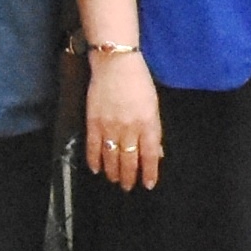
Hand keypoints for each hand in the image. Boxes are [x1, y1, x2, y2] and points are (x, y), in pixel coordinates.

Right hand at [85, 50, 165, 188]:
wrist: (115, 63)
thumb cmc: (139, 81)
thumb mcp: (154, 105)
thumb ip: (154, 130)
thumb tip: (157, 152)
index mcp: (148, 124)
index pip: (150, 156)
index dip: (149, 173)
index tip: (149, 184)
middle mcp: (130, 129)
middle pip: (129, 160)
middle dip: (130, 177)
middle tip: (129, 187)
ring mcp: (110, 126)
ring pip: (111, 158)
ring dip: (113, 172)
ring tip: (115, 180)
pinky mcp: (93, 122)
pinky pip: (93, 147)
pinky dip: (94, 161)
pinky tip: (96, 169)